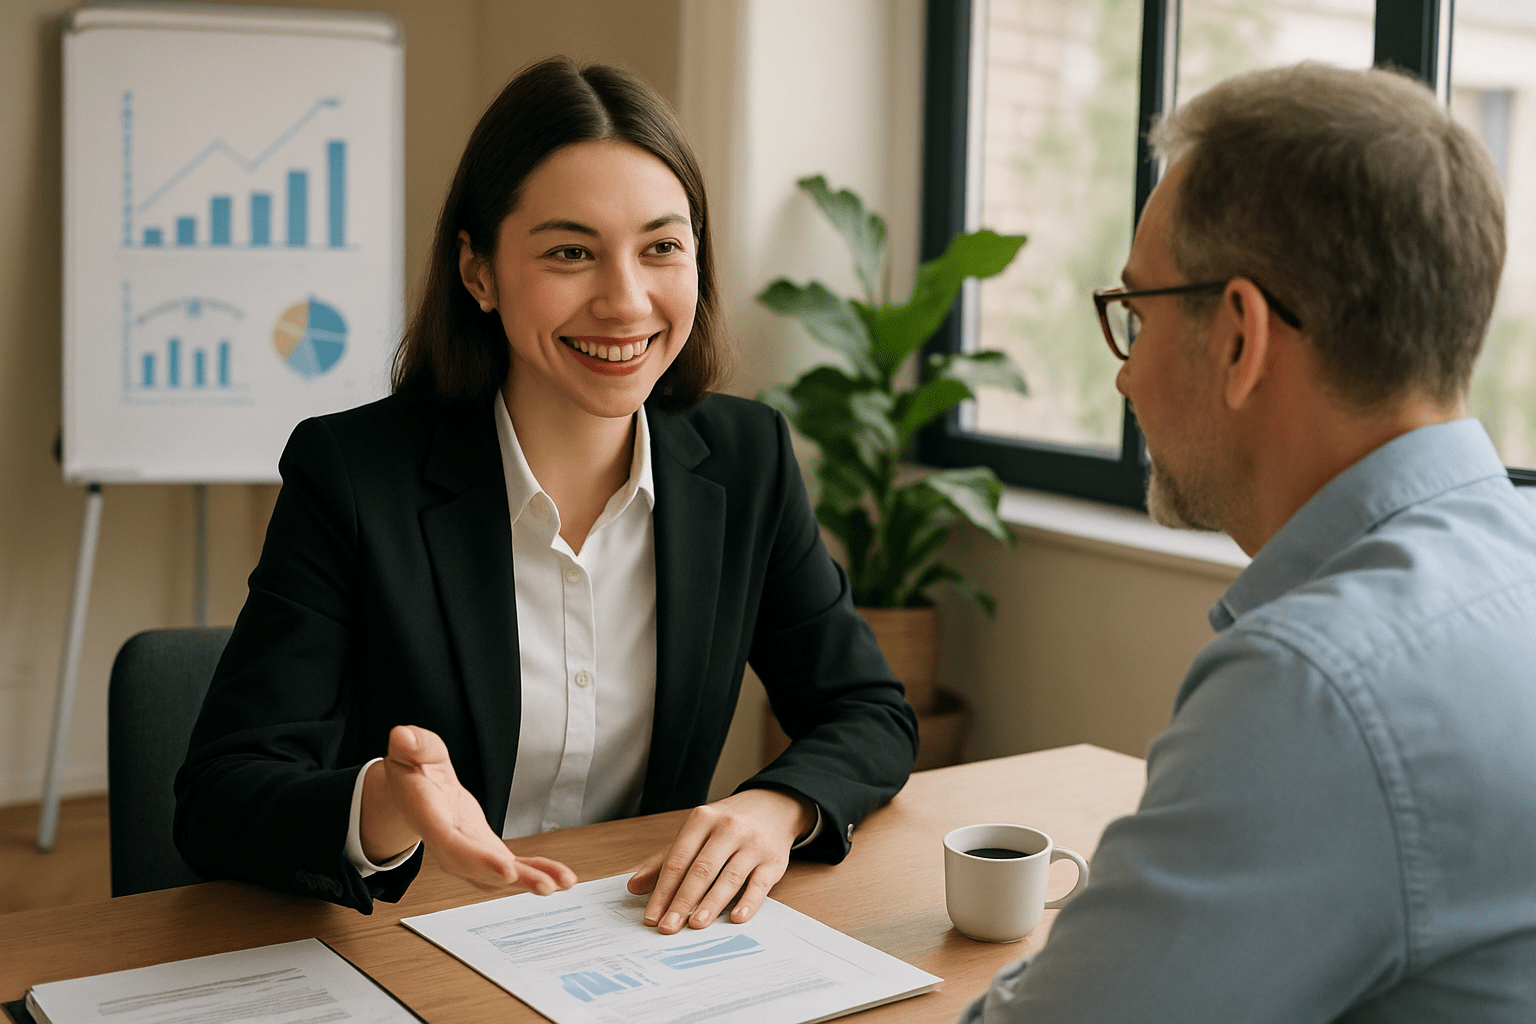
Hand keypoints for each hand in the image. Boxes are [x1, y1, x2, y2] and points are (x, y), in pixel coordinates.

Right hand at [362, 725, 576, 893]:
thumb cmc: (413, 771)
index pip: (451, 845)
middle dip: (511, 878)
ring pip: (497, 875)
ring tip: (561, 883)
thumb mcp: (410, 750)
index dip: (477, 859)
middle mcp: (449, 845)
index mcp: (430, 819)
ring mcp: (469, 852)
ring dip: (530, 880)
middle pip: (478, 869)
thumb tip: (403, 737)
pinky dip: (537, 871)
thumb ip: (412, 745)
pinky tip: (561, 878)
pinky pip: (512, 866)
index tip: (505, 868)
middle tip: (543, 885)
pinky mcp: (486, 851)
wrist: (415, 791)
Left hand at [626, 788, 814, 933]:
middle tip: (668, 926)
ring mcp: (753, 844)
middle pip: (701, 870)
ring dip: (711, 904)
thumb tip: (634, 887)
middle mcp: (728, 829)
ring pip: (728, 878)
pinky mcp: (774, 861)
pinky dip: (748, 903)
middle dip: (682, 901)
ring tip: (695, 925)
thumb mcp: (695, 833)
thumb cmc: (727, 826)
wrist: (773, 807)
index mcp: (703, 820)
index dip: (663, 890)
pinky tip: (735, 918)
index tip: (652, 916)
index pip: (678, 859)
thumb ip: (665, 860)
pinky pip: (760, 885)